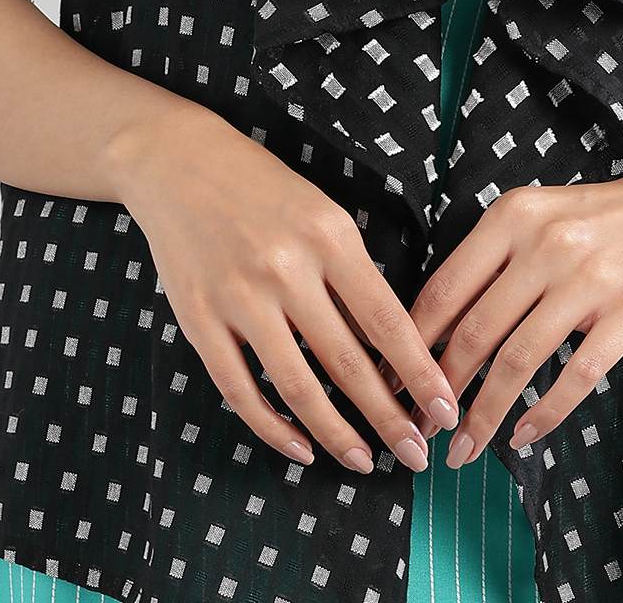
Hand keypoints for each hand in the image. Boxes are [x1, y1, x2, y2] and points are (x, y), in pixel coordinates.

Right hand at [108, 99, 460, 474]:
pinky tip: (299, 447)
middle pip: (347, 362)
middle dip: (387, 418)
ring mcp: (238, 296)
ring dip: (335, 433)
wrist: (179, 161)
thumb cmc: (264, 189)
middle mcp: (285, 268)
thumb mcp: (322, 214)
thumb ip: (351, 275)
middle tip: (415, 456)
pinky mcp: (198, 318)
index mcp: (328, 236)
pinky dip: (271, 427)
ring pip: (297, 385)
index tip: (443, 410)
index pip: (386, 320)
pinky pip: (239, 388)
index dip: (419, 373)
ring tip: (362, 460)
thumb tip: (389, 348)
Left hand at [400, 158, 622, 465]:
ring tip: (464, 450)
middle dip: (440, 392)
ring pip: (517, 361)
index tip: (390, 383)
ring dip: (484, 416)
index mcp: (513, 217)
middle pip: (475, 332)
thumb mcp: (542, 217)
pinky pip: (575, 376)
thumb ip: (495, 262)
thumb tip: (436, 330)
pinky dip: (544, 413)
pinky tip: (524, 436)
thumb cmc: (607, 217)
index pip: (445, 288)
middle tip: (419, 430)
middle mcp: (545, 244)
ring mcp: (589, 279)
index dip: (411, 344)